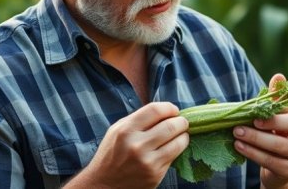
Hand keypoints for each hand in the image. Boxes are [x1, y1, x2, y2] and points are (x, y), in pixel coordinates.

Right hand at [66, 102, 188, 188]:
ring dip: (184, 135)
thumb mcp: (117, 131)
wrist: (104, 185)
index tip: (173, 110)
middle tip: (182, 122)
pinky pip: (174, 156)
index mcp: (125, 130)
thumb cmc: (111, 154)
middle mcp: (137, 145)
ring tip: (182, 133)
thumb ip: (138, 119)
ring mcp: (147, 161)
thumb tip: (164, 111)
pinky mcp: (155, 174)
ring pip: (178, 141)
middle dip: (181, 121)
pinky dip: (179, 148)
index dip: (169, 108)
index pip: (155, 110)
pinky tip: (175, 146)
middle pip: (171, 125)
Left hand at [233, 74, 287, 187]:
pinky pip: (268, 161)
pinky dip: (251, 153)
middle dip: (259, 131)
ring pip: (275, 148)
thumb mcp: (276, 118)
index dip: (274, 118)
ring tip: (235, 135)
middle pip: (283, 136)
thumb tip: (279, 76)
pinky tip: (239, 146)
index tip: (255, 117)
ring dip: (252, 141)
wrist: (279, 167)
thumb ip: (277, 99)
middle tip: (238, 127)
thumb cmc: (277, 136)